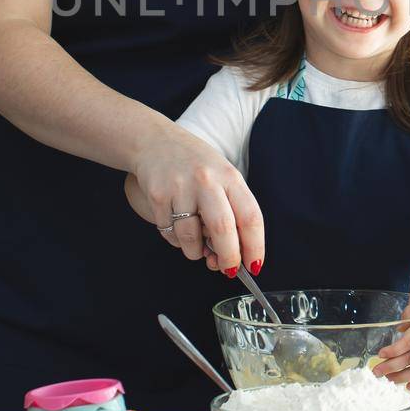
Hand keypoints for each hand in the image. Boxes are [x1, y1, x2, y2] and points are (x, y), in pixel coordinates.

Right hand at [130, 121, 264, 274]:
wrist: (154, 141)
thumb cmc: (195, 165)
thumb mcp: (222, 177)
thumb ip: (231, 212)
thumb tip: (232, 256)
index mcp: (229, 176)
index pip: (250, 216)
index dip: (255, 246)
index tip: (255, 265)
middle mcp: (206, 180)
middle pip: (223, 229)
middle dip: (228, 258)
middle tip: (229, 270)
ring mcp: (180, 187)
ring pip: (192, 238)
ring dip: (197, 252)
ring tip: (197, 245)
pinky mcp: (158, 195)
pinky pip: (170, 233)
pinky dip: (176, 241)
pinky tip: (178, 229)